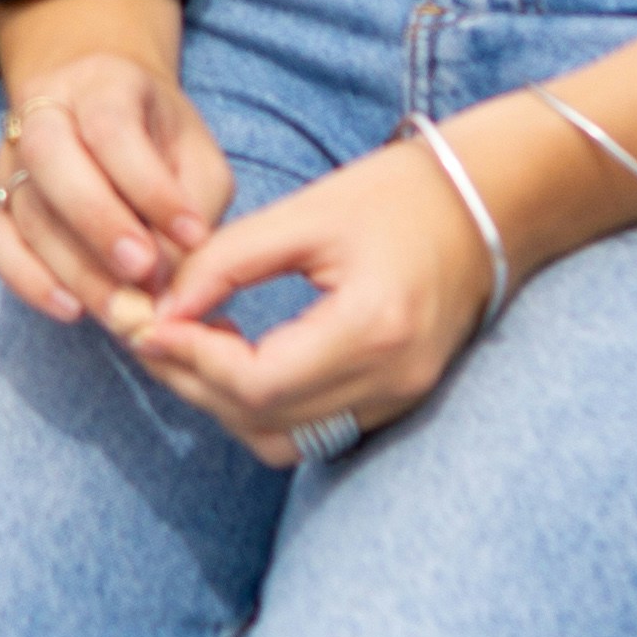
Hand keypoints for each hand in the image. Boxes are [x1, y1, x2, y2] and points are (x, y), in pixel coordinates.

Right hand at [0, 47, 232, 330]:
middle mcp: (44, 111)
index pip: (113, 128)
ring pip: (26, 208)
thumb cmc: (158, 138)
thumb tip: (170, 280)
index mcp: (102, 84)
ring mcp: (11, 157)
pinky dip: (27, 279)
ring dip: (75, 267)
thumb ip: (193, 207)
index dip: (151, 186)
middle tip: (143, 271)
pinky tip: (71, 309)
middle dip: (98, 221)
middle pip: (50, 156)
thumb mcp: (196, 155)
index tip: (193, 235)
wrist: (103, 108)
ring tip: (123, 309)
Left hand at [117, 135, 500, 462]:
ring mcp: (400, 399)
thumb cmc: (397, 195)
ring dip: (227, 405)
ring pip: (285, 441)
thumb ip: (226, 262)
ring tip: (191, 348)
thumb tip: (163, 309)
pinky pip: (314, 431)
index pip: (259, 382)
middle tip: (153, 336)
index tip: (151, 324)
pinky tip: (237, 360)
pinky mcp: (398, 401)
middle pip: (266, 422)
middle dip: (196, 384)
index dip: (193, 361)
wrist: (485, 205)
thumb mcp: (305, 213)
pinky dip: (265, 407)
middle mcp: (392, 379)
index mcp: (373, 327)